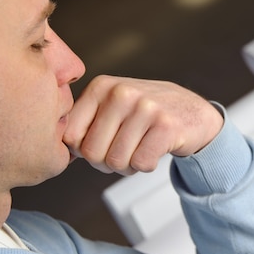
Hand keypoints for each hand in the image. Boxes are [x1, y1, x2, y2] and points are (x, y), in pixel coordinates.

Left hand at [63, 75, 223, 175]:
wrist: (195, 112)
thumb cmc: (149, 114)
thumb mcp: (114, 106)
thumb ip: (86, 121)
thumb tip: (58, 151)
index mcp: (102, 87)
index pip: (72, 136)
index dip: (84, 152)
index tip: (101, 147)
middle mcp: (122, 93)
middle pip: (93, 153)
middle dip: (107, 163)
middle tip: (124, 153)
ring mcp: (145, 108)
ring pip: (117, 161)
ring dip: (128, 167)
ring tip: (140, 150)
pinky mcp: (166, 126)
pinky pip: (141, 164)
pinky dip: (146, 166)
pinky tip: (155, 151)